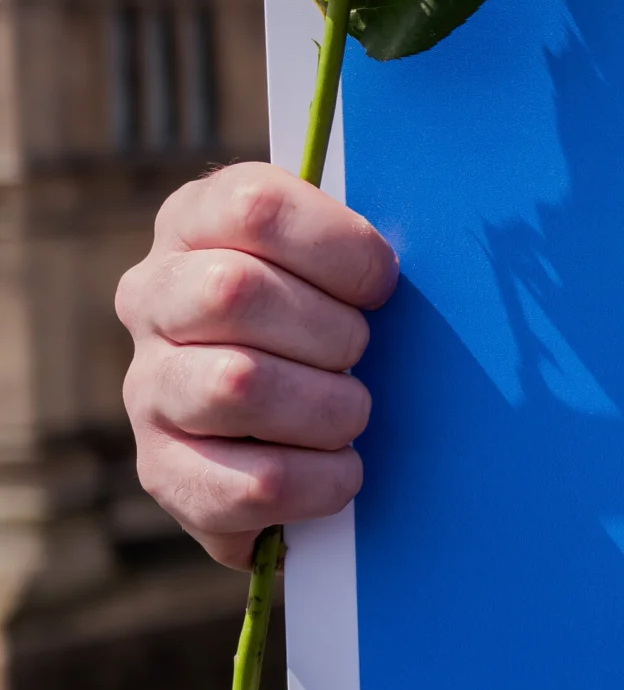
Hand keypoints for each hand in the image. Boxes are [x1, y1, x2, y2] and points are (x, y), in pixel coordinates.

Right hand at [117, 164, 398, 567]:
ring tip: (349, 414)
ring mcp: (148, 385)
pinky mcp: (165, 470)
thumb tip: (408, 263)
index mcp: (195, 223)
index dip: (339, 248)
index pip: (254, 207)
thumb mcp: (335, 264)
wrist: (284, 430)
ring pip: (237, 384)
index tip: (381, 285)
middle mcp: (153, 297)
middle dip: (331, 331)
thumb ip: (356, 248)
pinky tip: (338, 470)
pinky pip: (253, 481)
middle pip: (234, 291)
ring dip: (328, 407)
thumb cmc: (329, 321)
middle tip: (358, 355)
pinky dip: (321, 481)